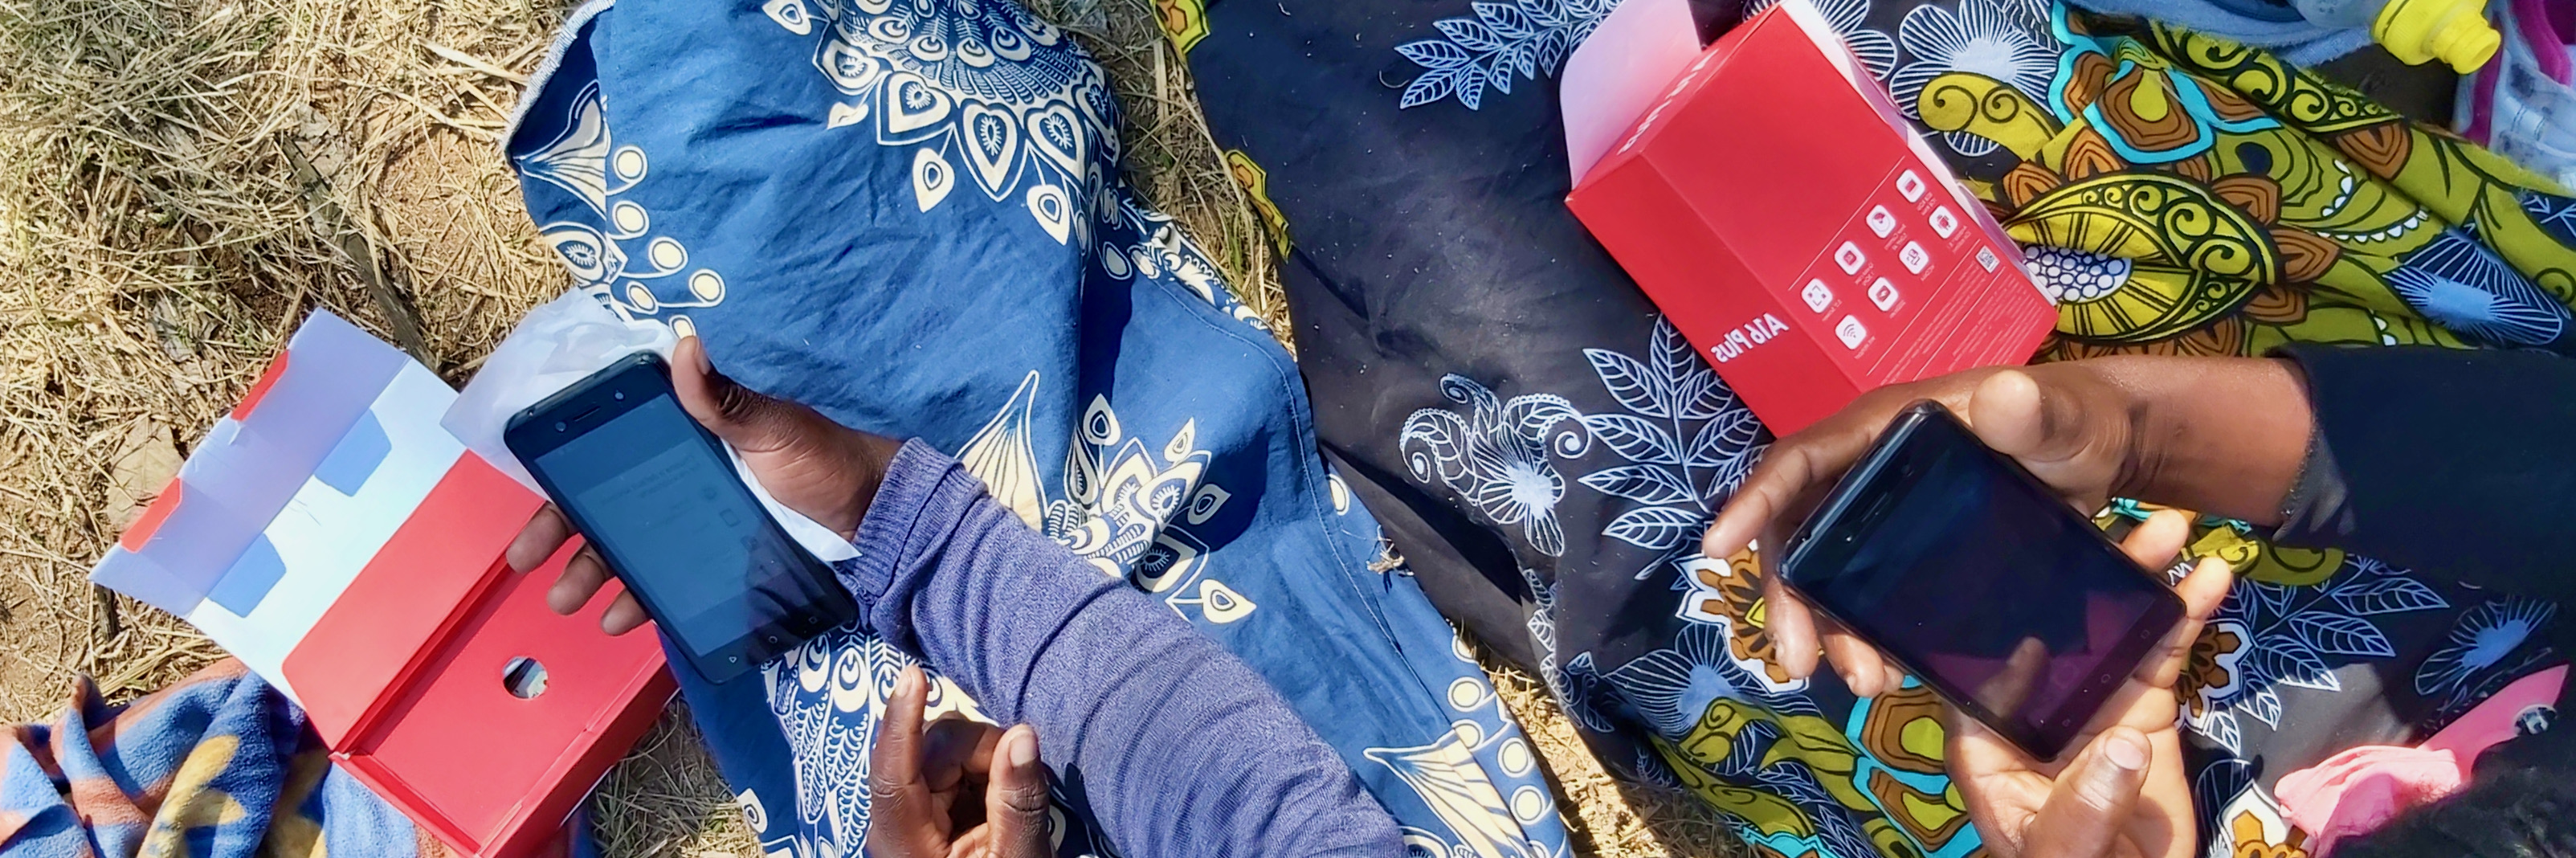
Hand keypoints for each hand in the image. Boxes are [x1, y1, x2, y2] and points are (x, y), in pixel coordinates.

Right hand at [504, 335, 902, 633]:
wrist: (872, 520)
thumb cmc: (822, 462)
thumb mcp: (774, 429)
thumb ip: (727, 399)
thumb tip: (686, 346)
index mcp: (686, 433)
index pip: (611, 446)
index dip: (566, 467)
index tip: (530, 488)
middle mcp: (680, 473)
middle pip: (605, 500)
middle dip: (562, 531)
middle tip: (525, 562)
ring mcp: (695, 517)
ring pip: (627, 544)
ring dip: (591, 571)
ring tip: (566, 602)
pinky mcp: (714, 556)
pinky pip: (664, 577)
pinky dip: (638, 598)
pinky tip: (619, 618)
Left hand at [867, 666, 1052, 857]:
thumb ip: (1018, 803)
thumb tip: (1023, 735)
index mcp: (904, 840)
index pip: (892, 770)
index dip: (902, 721)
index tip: (914, 677)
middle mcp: (897, 818)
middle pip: (933, 750)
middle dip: (982, 753)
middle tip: (1017, 790)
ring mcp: (913, 810)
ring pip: (949, 752)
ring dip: (987, 764)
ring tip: (1007, 809)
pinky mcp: (930, 808)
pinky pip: (957, 768)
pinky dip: (984, 774)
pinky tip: (997, 805)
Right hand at [1703, 357, 2307, 695]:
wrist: (2106, 452)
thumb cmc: (2076, 422)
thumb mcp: (2059, 416)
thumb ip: (2034, 411)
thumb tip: (1999, 395)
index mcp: (1886, 429)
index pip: (1802, 461)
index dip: (1755, 500)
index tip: (1717, 546)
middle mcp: (1868, 472)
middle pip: (1802, 532)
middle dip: (1791, 598)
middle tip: (1803, 663)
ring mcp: (1884, 516)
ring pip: (1829, 574)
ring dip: (1828, 629)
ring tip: (1864, 684)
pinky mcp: (1907, 553)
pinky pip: (1864, 594)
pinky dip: (1862, 635)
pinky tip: (1885, 674)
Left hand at [1948, 510, 2233, 857]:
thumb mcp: (2060, 854)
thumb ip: (2082, 807)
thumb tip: (2124, 745)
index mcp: (1987, 737)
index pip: (1979, 661)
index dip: (1998, 606)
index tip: (2025, 550)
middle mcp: (2036, 706)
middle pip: (2053, 627)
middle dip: (2083, 572)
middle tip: (2118, 521)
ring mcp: (2092, 705)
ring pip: (2112, 630)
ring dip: (2140, 580)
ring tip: (2173, 529)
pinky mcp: (2144, 712)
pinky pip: (2162, 655)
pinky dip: (2185, 615)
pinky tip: (2211, 575)